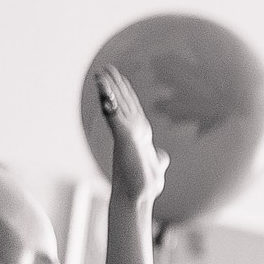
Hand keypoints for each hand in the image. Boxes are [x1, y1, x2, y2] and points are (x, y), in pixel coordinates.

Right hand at [92, 64, 167, 202]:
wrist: (138, 196)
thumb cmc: (145, 184)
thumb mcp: (156, 164)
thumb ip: (158, 158)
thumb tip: (162, 157)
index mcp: (138, 134)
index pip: (131, 107)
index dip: (125, 91)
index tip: (120, 76)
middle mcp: (129, 131)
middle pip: (120, 102)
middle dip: (114, 85)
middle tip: (106, 67)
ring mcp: (125, 133)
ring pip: (114, 106)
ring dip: (107, 89)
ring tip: (100, 74)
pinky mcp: (123, 137)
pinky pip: (113, 115)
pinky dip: (107, 101)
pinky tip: (103, 89)